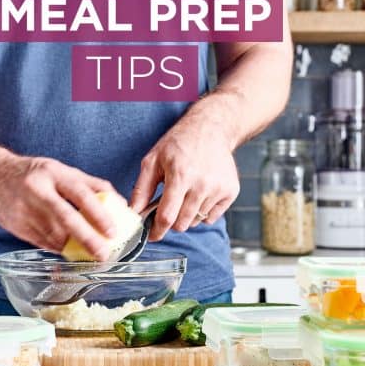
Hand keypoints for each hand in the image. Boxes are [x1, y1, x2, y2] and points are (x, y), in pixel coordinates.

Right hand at [0, 154, 117, 259]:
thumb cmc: (35, 174)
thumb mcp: (61, 170)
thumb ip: (90, 185)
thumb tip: (119, 203)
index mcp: (52, 173)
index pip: (80, 194)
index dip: (98, 213)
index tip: (112, 231)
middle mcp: (37, 191)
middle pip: (66, 218)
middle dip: (87, 239)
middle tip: (104, 253)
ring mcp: (24, 210)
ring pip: (54, 235)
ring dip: (75, 248)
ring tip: (91, 254)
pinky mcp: (17, 227)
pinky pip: (43, 242)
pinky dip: (59, 248)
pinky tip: (70, 251)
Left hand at [130, 106, 239, 240]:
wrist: (211, 129)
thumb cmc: (179, 144)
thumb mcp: (153, 160)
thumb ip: (141, 188)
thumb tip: (134, 212)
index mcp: (180, 176)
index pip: (167, 216)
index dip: (157, 231)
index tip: (152, 236)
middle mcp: (202, 184)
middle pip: (182, 224)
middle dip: (171, 221)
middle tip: (168, 206)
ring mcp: (218, 189)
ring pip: (196, 221)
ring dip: (187, 214)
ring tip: (185, 193)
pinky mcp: (230, 191)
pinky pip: (211, 217)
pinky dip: (202, 212)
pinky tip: (199, 193)